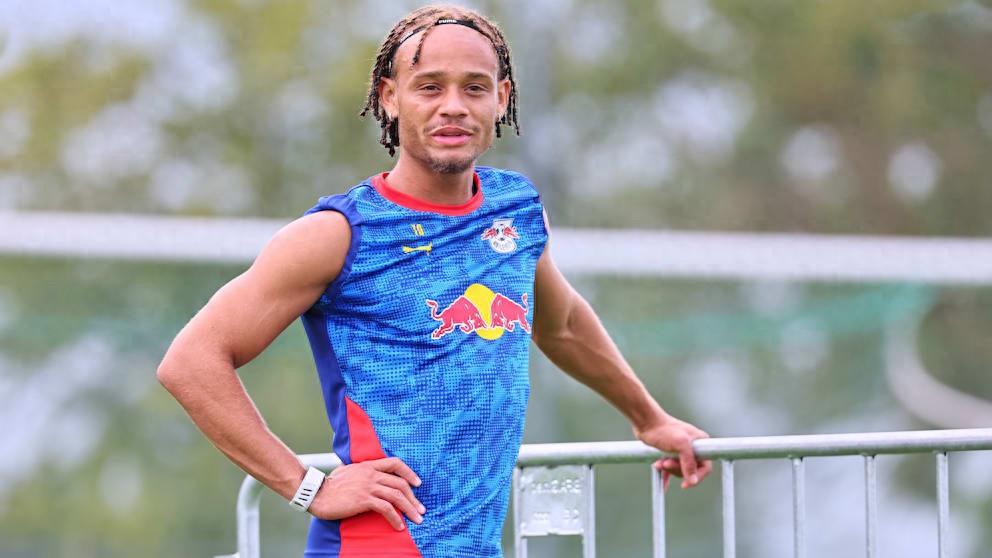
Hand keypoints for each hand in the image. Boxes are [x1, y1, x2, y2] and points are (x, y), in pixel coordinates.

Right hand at [307, 457, 425, 529]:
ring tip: (417, 519)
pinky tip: (399, 526)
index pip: (395, 463)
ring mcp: (368, 486)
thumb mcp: (348, 471)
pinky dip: (395, 518)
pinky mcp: (364, 500)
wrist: (317, 493)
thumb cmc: (330, 484)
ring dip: (409, 509)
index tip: (418, 483)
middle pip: (400, 483)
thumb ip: (361, 471)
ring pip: (397, 496)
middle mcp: (371, 474)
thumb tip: (368, 475)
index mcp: (369, 465)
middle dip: (414, 498)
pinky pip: (386, 509)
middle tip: (421, 509)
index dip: (409, 473)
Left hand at [636, 417, 711, 491]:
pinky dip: (666, 476)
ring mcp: (681, 451)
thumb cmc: (664, 430)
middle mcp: (693, 447)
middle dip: (677, 469)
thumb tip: (693, 480)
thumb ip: (689, 463)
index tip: (685, 484)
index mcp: (701, 443)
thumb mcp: (681, 444)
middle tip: (666, 463)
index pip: (705, 467)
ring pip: (679, 470)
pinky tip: (663, 486)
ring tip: (659, 463)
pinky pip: (670, 470)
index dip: (696, 476)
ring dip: (668, 469)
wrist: (646, 423)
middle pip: (690, 470)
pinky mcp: (670, 454)